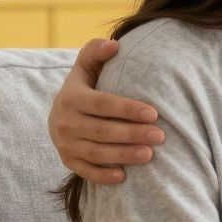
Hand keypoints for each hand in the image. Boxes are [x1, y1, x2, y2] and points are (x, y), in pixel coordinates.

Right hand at [51, 38, 163, 182]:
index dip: (127, 109)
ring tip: (149, 154)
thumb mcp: (86, 67)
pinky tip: (124, 176)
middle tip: (160, 136)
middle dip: (131, 134)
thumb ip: (95, 52)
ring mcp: (65, 143)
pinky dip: (103, 175)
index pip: (102, 104)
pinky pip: (85, 171)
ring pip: (96, 152)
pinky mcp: (68, 160)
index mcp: (71, 97)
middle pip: (101, 130)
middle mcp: (65, 122)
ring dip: (123, 155)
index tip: (154, 113)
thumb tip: (113, 45)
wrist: (61, 115)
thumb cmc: (85, 88)